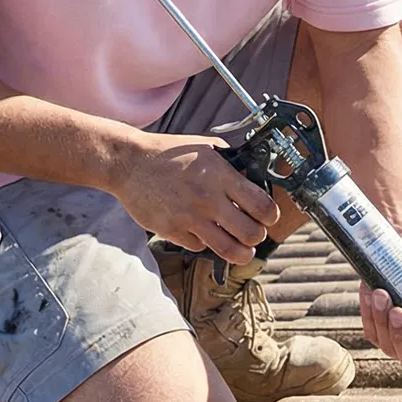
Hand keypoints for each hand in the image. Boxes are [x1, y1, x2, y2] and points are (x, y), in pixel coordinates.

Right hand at [108, 132, 278, 264]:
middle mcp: (208, 199)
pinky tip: (201, 231)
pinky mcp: (172, 231)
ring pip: (229, 250)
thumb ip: (232, 164)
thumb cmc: (169, 153)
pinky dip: (204, 243)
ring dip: (240, 252)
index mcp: (221, 176)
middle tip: (254, 234)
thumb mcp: (206, 148)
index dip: (270, 216)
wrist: (130, 163)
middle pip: (250, 234)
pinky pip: (199, 247)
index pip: (262, 206)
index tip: (268, 217)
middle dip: (257, 237)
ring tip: (242, 250)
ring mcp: (190, 218)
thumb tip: (254, 180)